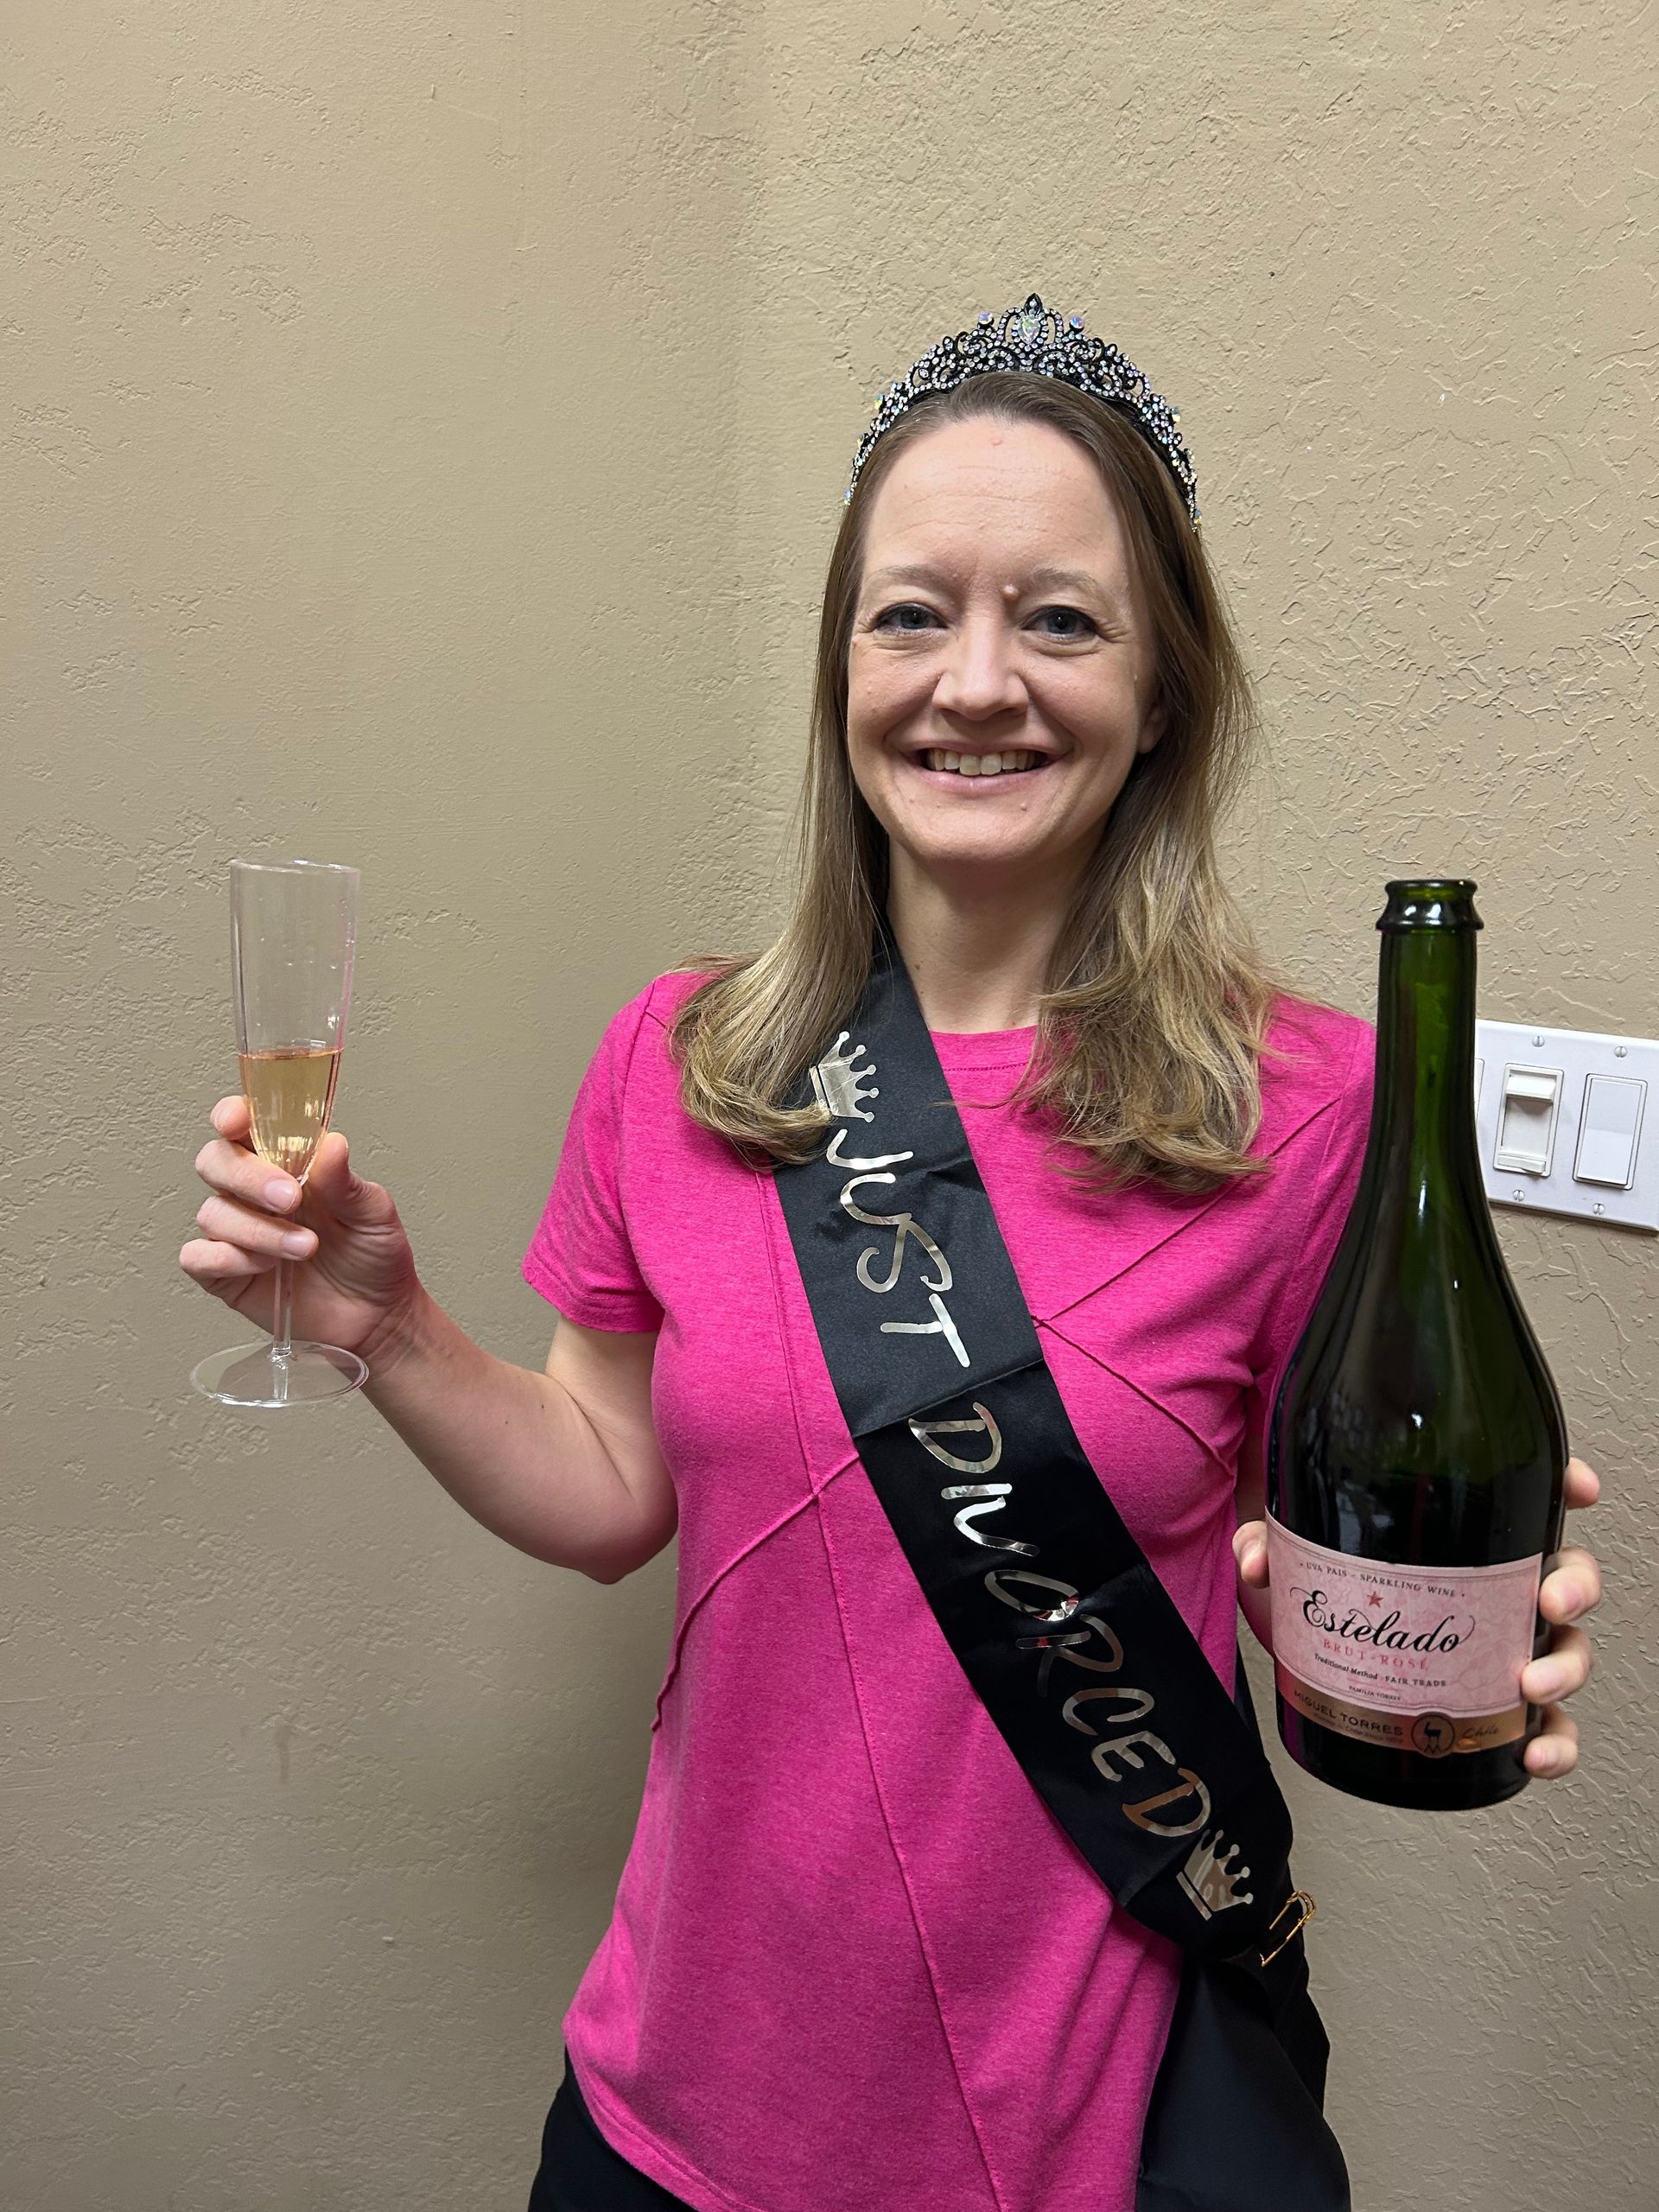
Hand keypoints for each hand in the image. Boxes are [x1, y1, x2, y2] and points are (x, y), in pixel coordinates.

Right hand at [181, 1096, 421, 1361]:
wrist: (378, 1315)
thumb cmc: (373, 1254)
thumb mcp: (373, 1212)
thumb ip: (345, 1181)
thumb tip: (331, 1145)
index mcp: (285, 1162)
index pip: (243, 1126)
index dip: (232, 1116)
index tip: (238, 1121)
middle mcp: (252, 1192)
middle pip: (215, 1162)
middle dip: (249, 1178)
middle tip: (291, 1199)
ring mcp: (236, 1231)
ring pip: (212, 1213)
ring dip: (259, 1230)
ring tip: (305, 1248)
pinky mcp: (225, 1273)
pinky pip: (198, 1258)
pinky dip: (228, 1259)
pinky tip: (265, 1267)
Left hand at [1233, 1455, 1602, 1779]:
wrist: (1326, 1627)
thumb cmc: (1335, 1570)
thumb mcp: (1301, 1542)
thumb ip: (1274, 1540)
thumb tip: (1257, 1560)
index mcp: (1466, 1526)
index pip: (1531, 1493)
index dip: (1567, 1485)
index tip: (1578, 1489)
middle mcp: (1501, 1581)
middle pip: (1566, 1574)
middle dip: (1573, 1587)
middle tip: (1549, 1602)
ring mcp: (1505, 1641)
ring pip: (1567, 1649)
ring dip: (1565, 1668)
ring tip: (1532, 1684)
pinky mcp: (1493, 1697)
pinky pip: (1544, 1724)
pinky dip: (1553, 1743)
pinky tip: (1533, 1754)